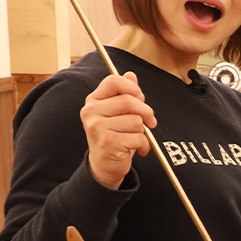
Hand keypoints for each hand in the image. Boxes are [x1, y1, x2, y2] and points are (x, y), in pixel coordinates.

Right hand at [80, 71, 156, 189]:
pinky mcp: (108, 142)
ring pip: (135, 120)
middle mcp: (91, 112)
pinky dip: (144, 144)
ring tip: (137, 137)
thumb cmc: (113, 136)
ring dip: (143, 131)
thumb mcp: (117, 113)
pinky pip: (137, 137)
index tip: (140, 98)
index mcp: (93, 100)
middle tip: (150, 121)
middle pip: (129, 100)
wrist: (104, 165)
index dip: (132, 88)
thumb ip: (124, 93)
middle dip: (146, 111)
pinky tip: (138, 148)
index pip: (114, 81)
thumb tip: (131, 75)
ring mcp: (97, 127)